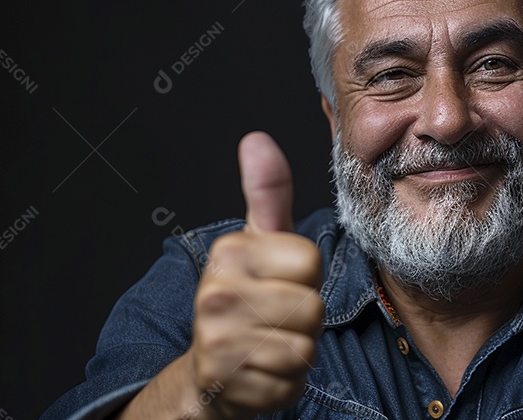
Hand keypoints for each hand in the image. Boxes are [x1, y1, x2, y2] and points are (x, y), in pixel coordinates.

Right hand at [188, 131, 324, 418]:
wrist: (209, 368)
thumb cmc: (245, 295)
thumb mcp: (257, 240)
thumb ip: (267, 191)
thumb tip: (257, 139)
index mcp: (229, 253)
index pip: (309, 261)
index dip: (306, 275)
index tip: (279, 280)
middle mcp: (217, 294)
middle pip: (312, 306)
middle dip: (304, 316)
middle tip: (275, 315)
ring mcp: (221, 341)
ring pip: (305, 346)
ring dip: (298, 348)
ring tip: (269, 339)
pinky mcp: (232, 383)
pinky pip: (292, 380)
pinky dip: (287, 380)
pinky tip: (263, 368)